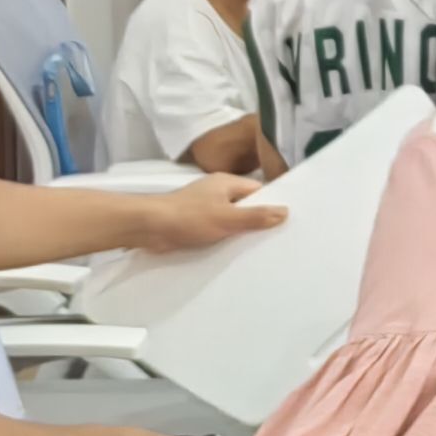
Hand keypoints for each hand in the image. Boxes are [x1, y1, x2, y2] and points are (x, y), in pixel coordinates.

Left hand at [140, 174, 286, 251]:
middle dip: (257, 221)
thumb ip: (256, 216)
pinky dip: (224, 238)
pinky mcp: (194, 222)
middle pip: (245, 205)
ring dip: (239, 232)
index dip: (272, 204)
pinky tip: (233, 252)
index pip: (258, 191)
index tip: (287, 221)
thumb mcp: (227, 218)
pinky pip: (217, 229)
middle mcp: (216, 192)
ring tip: (259, 249)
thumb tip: (285, 211)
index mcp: (226, 183)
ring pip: (231, 219)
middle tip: (276, 239)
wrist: (148, 227)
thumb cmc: (188, 217)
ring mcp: (204, 207)